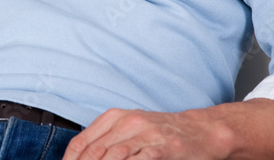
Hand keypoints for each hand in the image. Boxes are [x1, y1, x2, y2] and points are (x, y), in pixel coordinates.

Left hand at [62, 100, 273, 159]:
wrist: (201, 131)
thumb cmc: (163, 133)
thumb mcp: (131, 130)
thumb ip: (108, 142)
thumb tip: (83, 157)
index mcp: (115, 117)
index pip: (82, 141)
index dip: (71, 159)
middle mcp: (128, 122)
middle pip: (95, 151)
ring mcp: (146, 134)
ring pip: (114, 155)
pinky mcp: (164, 147)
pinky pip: (140, 159)